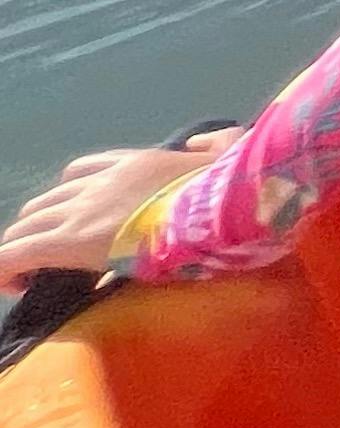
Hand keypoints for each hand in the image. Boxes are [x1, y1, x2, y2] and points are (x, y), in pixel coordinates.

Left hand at [0, 133, 230, 291]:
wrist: (212, 209)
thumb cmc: (226, 189)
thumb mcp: (229, 154)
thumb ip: (216, 143)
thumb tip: (200, 143)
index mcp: (133, 163)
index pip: (81, 172)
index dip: (69, 195)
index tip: (75, 219)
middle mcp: (99, 184)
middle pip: (47, 201)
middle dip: (41, 226)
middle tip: (51, 254)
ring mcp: (80, 211)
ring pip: (26, 225)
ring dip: (23, 246)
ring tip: (30, 274)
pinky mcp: (67, 242)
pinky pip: (15, 253)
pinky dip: (3, 267)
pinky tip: (5, 285)